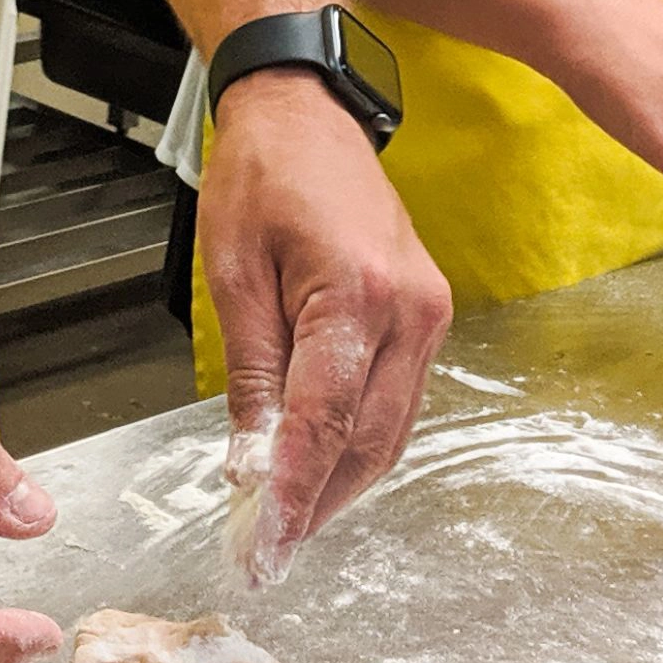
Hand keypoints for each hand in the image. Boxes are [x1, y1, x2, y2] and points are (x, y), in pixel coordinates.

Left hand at [197, 78, 448, 578]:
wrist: (308, 111)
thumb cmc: (263, 174)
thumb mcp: (233, 275)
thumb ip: (251, 375)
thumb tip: (252, 461)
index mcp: (356, 294)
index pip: (324, 424)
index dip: (294, 496)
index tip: (266, 547)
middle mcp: (409, 310)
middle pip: (368, 440)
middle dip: (319, 505)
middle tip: (270, 551)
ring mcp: (429, 313)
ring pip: (392, 431)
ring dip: (342, 483)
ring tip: (290, 523)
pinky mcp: (429, 313)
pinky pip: (401, 401)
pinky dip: (362, 443)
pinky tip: (322, 468)